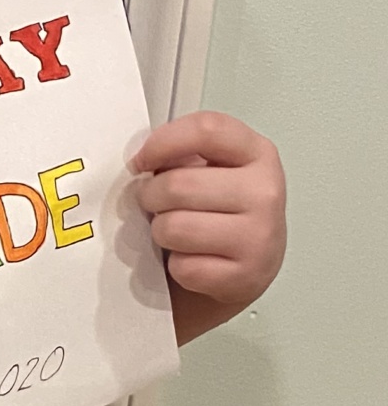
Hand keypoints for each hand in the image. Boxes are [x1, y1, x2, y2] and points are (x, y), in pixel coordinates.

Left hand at [133, 111, 285, 339]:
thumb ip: (181, 154)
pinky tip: (193, 261)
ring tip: (175, 234)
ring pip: (174, 228)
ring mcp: (260, 235)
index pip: (207, 130)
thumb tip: (139, 158)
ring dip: (161, 234)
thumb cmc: (215, 216)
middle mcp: (265, 191)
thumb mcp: (208, 172)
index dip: (162, 143)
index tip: (140, 161)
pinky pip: (183, 267)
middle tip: (156, 206)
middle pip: (177, 185)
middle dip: (150, 198)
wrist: (238, 273)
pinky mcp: (247, 276)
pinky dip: (177, 268)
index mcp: (256, 153)